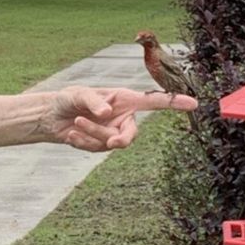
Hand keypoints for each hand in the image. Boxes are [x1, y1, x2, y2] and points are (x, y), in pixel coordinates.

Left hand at [47, 86, 197, 151]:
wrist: (51, 116)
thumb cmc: (68, 99)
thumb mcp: (78, 95)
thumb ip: (93, 101)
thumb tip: (107, 112)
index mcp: (123, 98)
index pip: (152, 101)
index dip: (173, 102)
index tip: (193, 103)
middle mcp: (122, 116)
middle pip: (132, 134)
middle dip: (121, 139)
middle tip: (110, 141)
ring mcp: (112, 132)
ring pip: (110, 142)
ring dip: (93, 134)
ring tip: (76, 124)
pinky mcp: (100, 144)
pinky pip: (97, 149)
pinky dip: (83, 143)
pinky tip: (71, 135)